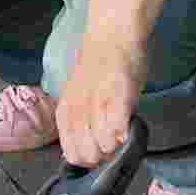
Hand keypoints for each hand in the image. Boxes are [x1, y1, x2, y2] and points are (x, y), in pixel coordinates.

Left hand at [55, 37, 146, 168]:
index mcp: (65, 113)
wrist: (111, 36)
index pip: (72, 155)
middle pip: (87, 156)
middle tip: (114, 139)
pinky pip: (118, 131)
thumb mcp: (81, 97)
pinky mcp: (118, 98)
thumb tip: (89, 149)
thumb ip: (82, 121)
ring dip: (116, 146)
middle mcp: (77, 112)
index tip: (101, 148)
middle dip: (103, 156)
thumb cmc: (99, 67)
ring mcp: (96, 106)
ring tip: (122, 128)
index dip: (89, 158)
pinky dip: (125, 134)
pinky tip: (129, 123)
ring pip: (102, 148)